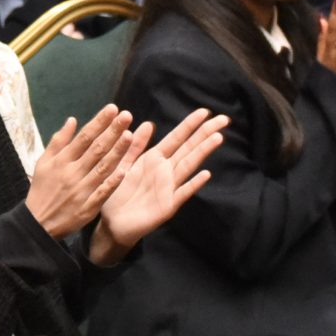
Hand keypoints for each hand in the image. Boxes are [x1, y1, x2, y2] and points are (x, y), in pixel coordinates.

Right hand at [25, 105, 135, 236]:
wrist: (38, 222)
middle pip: (96, 149)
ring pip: (102, 168)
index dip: (99, 122)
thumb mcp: (43, 163)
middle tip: (127, 115)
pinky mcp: (87, 207)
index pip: (84, 137)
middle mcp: (72, 173)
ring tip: (130, 135)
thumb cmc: (42, 189)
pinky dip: (113, 182)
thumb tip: (72, 120)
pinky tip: (125, 170)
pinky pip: (102, 192)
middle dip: (112, 131)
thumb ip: (58, 141)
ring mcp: (81, 190)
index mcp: (62, 160)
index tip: (113, 108)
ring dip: (117, 152)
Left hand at [91, 109, 226, 259]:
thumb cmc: (117, 193)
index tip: (205, 111)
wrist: (111, 223)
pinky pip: (181, 193)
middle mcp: (165, 171)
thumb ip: (135, 146)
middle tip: (224, 119)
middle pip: (189, 148)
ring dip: (202, 152)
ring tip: (217, 138)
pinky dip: (193, 184)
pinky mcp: (167, 206)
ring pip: (188, 166)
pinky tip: (205, 174)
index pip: (176, 138)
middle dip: (205, 133)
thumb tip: (148, 123)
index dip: (190, 125)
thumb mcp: (123, 164)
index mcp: (154, 159)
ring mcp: (168, 188)